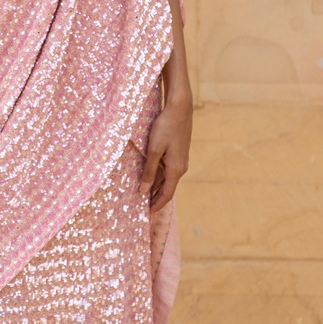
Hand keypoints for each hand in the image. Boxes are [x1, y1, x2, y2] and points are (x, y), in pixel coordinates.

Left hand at [140, 98, 191, 212]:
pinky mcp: (177, 153)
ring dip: (156, 188)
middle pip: (167, 189)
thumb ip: (149, 171)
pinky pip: (167, 170)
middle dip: (155, 199)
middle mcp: (180, 168)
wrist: (179, 108)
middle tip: (142, 208)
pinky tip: (149, 177)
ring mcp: (180, 160)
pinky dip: (158, 177)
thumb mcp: (154, 150)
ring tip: (142, 195)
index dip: (156, 206)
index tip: (146, 214)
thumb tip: (143, 191)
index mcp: (176, 170)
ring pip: (166, 179)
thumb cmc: (165, 127)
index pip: (166, 195)